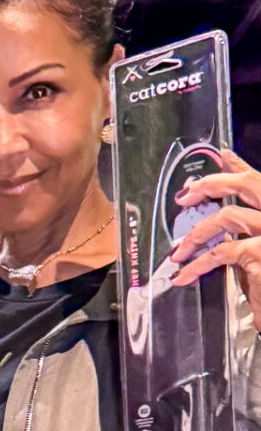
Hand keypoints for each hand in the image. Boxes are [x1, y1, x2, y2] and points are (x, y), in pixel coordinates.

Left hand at [171, 150, 260, 319]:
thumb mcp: (255, 251)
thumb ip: (242, 231)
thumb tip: (216, 219)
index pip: (259, 180)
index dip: (240, 166)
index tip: (222, 155)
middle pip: (248, 185)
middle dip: (213, 184)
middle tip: (186, 196)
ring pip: (227, 217)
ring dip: (196, 234)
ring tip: (178, 252)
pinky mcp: (259, 253)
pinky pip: (220, 252)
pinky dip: (196, 265)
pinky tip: (183, 276)